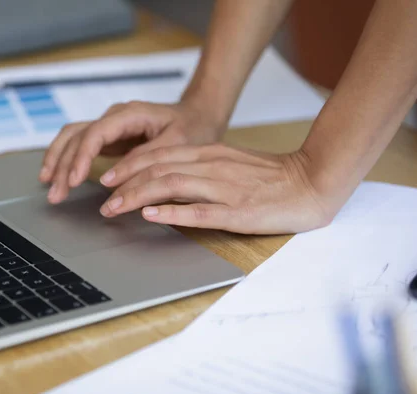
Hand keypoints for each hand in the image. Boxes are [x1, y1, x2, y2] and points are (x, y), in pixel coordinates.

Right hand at [39, 100, 223, 203]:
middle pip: (78, 136)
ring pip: (73, 139)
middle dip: (63, 165)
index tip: (73, 180)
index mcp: (130, 114)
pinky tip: (56, 176)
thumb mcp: (176, 144)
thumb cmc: (191, 128)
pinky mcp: (108, 137)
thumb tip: (111, 180)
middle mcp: (114, 117)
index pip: (95, 133)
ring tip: (49, 188)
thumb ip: (144, 160)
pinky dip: (65, 160)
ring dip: (58, 162)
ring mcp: (109, 126)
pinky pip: (79, 145)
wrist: (198, 116)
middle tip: (56, 194)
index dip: (81, 157)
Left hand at [97, 144, 338, 233]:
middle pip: (157, 169)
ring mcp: (225, 188)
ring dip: (138, 197)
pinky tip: (151, 215)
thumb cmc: (272, 177)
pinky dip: (172, 212)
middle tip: (103, 200)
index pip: (159, 157)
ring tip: (115, 207)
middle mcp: (212, 166)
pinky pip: (200, 210)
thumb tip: (168, 182)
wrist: (314, 180)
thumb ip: (201, 168)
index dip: (130, 168)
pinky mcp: (239, 211)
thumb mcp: (231, 164)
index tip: (109, 180)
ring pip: (171, 186)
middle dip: (125, 184)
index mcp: (210, 154)